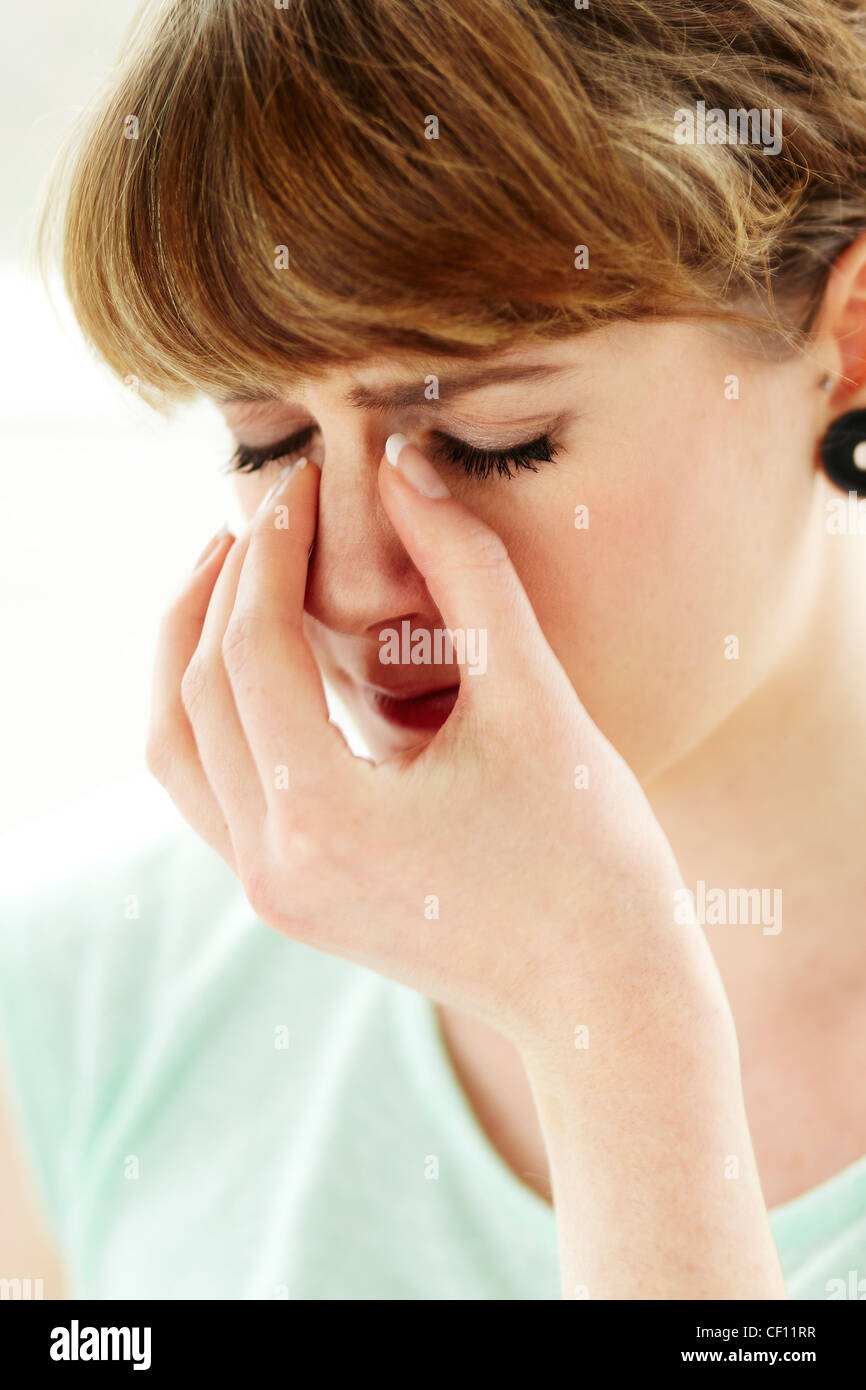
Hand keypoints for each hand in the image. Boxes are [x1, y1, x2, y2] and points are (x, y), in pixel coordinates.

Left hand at [146, 441, 718, 1051]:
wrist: (603, 996)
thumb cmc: (592, 855)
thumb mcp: (535, 699)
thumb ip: (467, 570)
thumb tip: (405, 466)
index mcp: (322, 814)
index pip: (252, 646)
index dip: (271, 550)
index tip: (301, 485)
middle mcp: (273, 863)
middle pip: (195, 692)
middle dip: (222, 588)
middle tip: (267, 513)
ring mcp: (272, 891)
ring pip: (179, 747)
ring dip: (195, 651)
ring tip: (242, 573)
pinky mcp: (288, 899)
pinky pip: (208, 790)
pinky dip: (214, 713)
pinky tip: (261, 658)